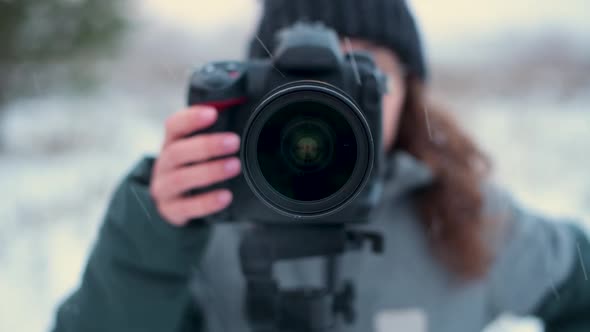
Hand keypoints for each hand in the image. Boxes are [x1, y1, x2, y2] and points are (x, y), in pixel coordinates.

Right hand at [150, 106, 240, 225]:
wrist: (174, 203)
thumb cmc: (192, 168)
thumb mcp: (197, 149)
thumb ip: (215, 129)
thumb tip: (238, 96)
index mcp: (172, 143)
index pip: (174, 126)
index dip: (191, 118)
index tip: (212, 113)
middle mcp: (164, 164)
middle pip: (177, 151)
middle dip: (207, 145)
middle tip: (234, 142)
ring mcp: (165, 188)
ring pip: (181, 178)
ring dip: (210, 171)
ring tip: (234, 166)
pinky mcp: (171, 210)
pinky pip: (187, 207)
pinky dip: (207, 202)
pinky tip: (226, 196)